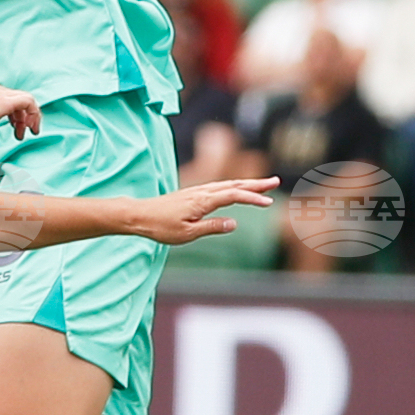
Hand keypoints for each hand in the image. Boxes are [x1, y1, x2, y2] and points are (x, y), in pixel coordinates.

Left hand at [138, 176, 279, 245]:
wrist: (139, 215)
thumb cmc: (160, 227)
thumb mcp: (187, 234)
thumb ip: (211, 227)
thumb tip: (234, 223)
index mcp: (202, 201)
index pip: (233, 196)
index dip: (252, 198)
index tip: (268, 202)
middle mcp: (201, 192)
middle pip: (233, 185)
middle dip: (255, 184)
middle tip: (276, 180)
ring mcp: (197, 191)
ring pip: (226, 184)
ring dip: (246, 183)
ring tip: (263, 183)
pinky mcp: (193, 194)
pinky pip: (218, 187)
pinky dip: (233, 186)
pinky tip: (237, 188)